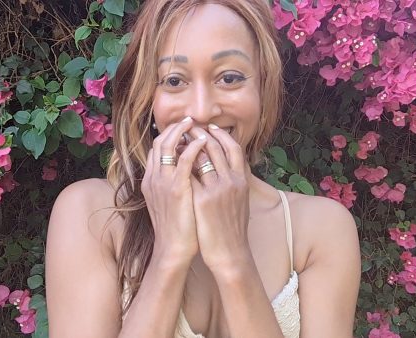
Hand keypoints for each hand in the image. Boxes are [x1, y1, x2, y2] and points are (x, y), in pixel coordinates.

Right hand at [141, 117, 206, 263]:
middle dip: (175, 128)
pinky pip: (185, 159)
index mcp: (151, 181)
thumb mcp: (169, 202)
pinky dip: (194, 147)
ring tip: (196, 124)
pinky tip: (204, 141)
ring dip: (183, 131)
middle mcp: (153, 178)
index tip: (182, 128)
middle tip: (189, 120)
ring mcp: (163, 183)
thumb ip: (173, 185)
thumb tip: (184, 172)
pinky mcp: (177, 189)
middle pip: (160, 142)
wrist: (174, 250)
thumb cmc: (177, 229)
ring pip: (169, 145)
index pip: (156, 148)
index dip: (168, 135)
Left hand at [186, 125, 251, 273]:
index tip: (210, 126)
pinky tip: (173, 159)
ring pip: (201, 157)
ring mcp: (217, 190)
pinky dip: (182, 164)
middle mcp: (232, 182)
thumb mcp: (240, 202)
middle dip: (202, 133)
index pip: (234, 148)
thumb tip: (228, 170)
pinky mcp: (203, 200)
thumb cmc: (233, 230)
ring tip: (180, 137)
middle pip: (216, 147)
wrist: (230, 253)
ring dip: (189, 144)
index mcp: (242, 181)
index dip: (222, 134)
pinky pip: (190, 174)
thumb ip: (235, 184)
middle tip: (190, 124)